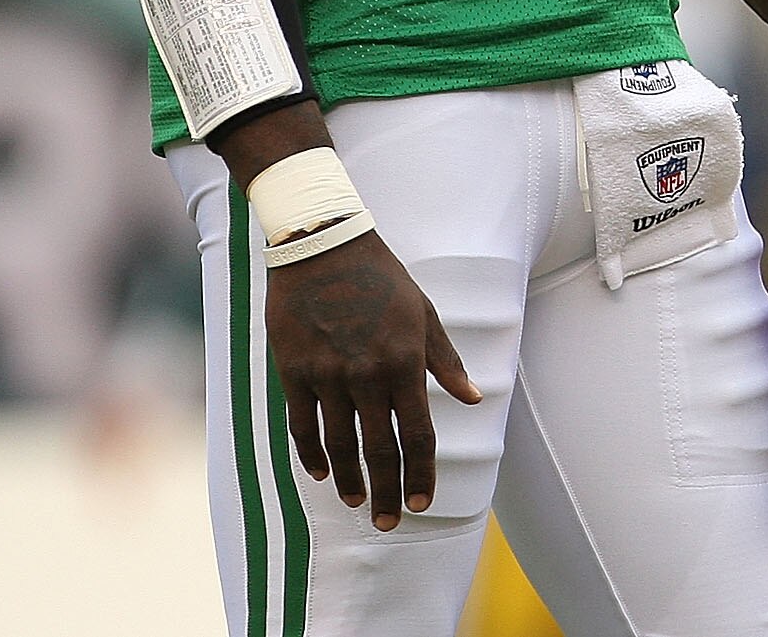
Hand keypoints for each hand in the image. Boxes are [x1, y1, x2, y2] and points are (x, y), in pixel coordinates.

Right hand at [266, 229, 481, 530]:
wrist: (323, 246)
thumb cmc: (382, 279)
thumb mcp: (424, 314)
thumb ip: (445, 362)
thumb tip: (473, 399)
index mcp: (404, 362)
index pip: (417, 434)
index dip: (421, 473)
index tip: (424, 502)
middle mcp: (366, 375)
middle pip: (378, 450)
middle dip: (388, 491)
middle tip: (391, 522)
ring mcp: (326, 376)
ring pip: (338, 445)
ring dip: (349, 481)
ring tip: (358, 503)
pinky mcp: (294, 372)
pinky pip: (303, 425)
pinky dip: (311, 455)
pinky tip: (321, 474)